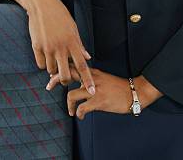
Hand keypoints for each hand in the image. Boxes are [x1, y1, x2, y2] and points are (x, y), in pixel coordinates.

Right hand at [10, 0, 94, 95]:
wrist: (42, 4)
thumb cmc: (60, 14)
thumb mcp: (72, 28)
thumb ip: (79, 44)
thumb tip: (87, 57)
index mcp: (72, 41)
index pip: (82, 65)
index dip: (88, 80)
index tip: (92, 91)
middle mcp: (60, 46)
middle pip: (65, 74)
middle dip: (66, 80)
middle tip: (66, 77)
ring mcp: (47, 47)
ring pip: (51, 71)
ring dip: (54, 69)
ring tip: (54, 59)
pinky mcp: (36, 47)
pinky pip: (41, 64)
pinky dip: (44, 62)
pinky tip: (46, 54)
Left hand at [46, 67, 162, 118]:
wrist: (133, 92)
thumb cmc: (118, 87)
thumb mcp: (102, 78)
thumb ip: (90, 79)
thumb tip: (78, 85)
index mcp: (92, 72)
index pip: (72, 66)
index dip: (60, 70)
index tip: (52, 76)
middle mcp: (91, 78)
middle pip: (68, 75)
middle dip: (56, 80)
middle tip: (48, 86)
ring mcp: (95, 90)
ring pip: (72, 95)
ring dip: (68, 105)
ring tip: (71, 111)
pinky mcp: (99, 101)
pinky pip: (82, 108)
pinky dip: (78, 113)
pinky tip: (80, 116)